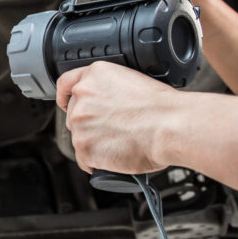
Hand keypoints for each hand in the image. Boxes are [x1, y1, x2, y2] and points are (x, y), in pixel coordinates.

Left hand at [56, 62, 179, 174]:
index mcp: (94, 75)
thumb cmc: (163, 107)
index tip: (66, 103)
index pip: (66, 83)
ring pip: (80, 138)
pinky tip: (113, 159)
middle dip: (90, 124)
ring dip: (95, 144)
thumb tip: (106, 105)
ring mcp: (80, 123)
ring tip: (120, 144)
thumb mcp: (131, 81)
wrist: (171, 126)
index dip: (66, 96)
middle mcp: (82, 96)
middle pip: (74, 115)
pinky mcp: (84, 148)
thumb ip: (109, 90)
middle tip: (113, 130)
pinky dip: (97, 163)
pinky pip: (85, 160)